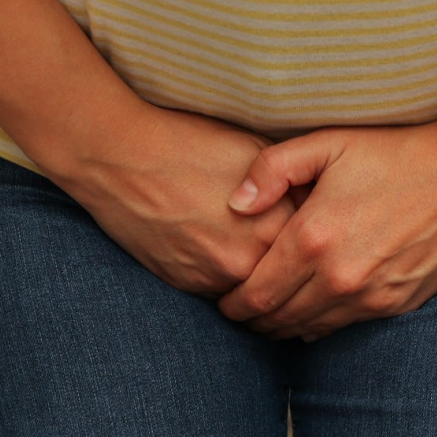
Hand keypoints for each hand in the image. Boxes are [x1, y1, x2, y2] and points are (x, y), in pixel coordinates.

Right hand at [47, 102, 296, 295]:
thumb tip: (316, 205)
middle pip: (289, 273)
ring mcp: (217, 277)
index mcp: (275, 221)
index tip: (312, 225)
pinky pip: (223, 293)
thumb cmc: (188, 143)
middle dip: (292, 261)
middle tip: (288, 246)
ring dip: (259, 275)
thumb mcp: (255, 151)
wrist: (121, 157)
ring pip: (257, 289)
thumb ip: (290, 184)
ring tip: (248, 246)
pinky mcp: (188, 286)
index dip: (313, 231)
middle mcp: (250, 258)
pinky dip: (228, 279)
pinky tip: (220, 251)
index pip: (314, 242)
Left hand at [217, 121, 436, 339]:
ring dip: (282, 327)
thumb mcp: (328, 144)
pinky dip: (318, 324)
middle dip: (251, 320)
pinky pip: (342, 329)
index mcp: (313, 239)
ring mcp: (369, 297)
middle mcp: (338, 278)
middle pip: (276, 321)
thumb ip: (272, 170)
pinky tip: (310, 309)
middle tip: (239, 309)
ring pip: (307, 331)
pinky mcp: (395, 306)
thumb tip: (235, 204)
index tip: (222, 299)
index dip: (231, 304)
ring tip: (269, 313)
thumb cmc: (396, 153)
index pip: (254, 296)